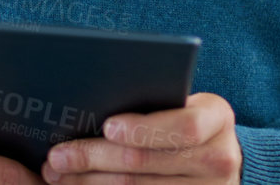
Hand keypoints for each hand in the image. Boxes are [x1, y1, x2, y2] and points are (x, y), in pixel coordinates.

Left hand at [42, 93, 241, 183]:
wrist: (221, 159)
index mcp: (217, 118)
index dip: (144, 128)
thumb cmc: (189, 119)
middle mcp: (218, 159)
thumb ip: (154, 102)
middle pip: (148, 162)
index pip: (185, 125)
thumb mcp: (186, 103)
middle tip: (57, 157)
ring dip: (91, 181)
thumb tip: (92, 103)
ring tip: (58, 174)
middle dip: (96, 157)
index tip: (107, 126)